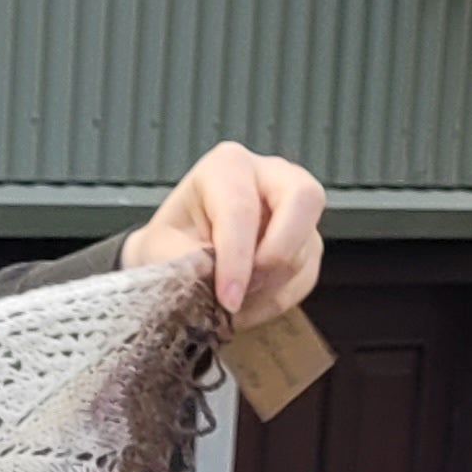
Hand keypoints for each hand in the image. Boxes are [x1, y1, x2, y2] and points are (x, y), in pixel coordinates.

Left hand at [120, 142, 324, 325]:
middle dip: (277, 254)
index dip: (236, 259)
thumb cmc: (168, 244)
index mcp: (227, 167)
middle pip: (304, 200)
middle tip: (244, 291)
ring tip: (230, 304)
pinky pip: (305, 275)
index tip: (228, 299)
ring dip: (270, 286)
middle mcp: (272, 175)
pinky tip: (245, 304)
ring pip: (306, 247)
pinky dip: (276, 298)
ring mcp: (296, 208)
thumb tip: (226, 288)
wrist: (175, 255)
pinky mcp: (307, 241)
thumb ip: (194, 264)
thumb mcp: (164, 251)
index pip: (242, 208)